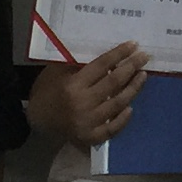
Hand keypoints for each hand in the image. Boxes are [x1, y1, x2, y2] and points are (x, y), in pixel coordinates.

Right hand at [28, 42, 145, 144]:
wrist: (36, 119)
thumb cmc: (47, 89)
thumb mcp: (57, 70)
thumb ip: (79, 63)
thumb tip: (109, 54)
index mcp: (73, 85)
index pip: (101, 65)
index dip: (119, 54)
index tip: (133, 45)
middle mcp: (82, 103)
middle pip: (113, 83)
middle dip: (131, 67)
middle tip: (144, 57)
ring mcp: (88, 122)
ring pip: (117, 104)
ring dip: (133, 89)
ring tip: (143, 76)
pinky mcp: (90, 136)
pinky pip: (112, 128)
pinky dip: (123, 118)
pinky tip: (131, 106)